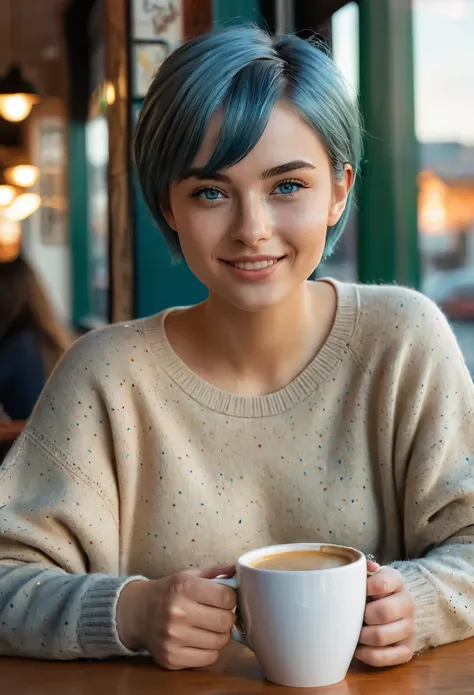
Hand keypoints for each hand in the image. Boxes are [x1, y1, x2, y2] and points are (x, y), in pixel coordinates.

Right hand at [116, 566, 235, 669]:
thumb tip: (239, 570)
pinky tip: (201, 640)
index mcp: (184, 587)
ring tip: (209, 626)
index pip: (227, 597)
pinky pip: (208, 658)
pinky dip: (210, 650)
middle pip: (226, 622)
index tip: (224, 598)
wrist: (137, 612)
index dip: (231, 598)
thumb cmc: (168, 592)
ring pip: (220, 642)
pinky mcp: (171, 658)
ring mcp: (173, 637)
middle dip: (227, 617)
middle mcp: (178, 612)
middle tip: (219, 614)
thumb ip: (216, 573)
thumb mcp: (189, 575)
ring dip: (220, 635)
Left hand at [355, 560, 414, 667]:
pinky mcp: (408, 649)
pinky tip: (359, 649)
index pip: (383, 582)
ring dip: (363, 637)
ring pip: (382, 637)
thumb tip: (369, 566)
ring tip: (355, 632)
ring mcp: (410, 628)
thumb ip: (363, 567)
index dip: (365, 588)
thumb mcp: (369, 574)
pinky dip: (368, 655)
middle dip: (363, 616)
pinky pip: (387, 657)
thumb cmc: (372, 589)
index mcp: (396, 581)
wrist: (394, 606)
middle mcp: (408, 603)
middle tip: (353, 616)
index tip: (354, 591)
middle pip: (383, 612)